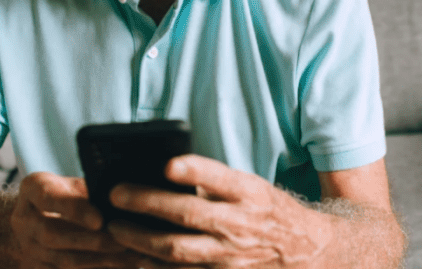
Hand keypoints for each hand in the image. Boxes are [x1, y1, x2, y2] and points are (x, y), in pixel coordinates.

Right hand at [11, 171, 151, 267]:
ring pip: (63, 260)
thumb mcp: (72, 184)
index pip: (49, 198)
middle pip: (53, 235)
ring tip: (130, 259)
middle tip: (123, 242)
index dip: (74, 210)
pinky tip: (123, 267)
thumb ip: (90, 191)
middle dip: (91, 241)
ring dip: (99, 260)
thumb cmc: (63, 194)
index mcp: (32, 189)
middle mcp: (23, 220)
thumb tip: (123, 201)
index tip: (100, 220)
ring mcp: (28, 247)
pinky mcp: (38, 268)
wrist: (35, 218)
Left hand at [105, 155, 333, 268]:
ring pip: (178, 251)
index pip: (220, 177)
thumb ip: (214, 183)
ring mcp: (231, 256)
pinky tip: (135, 258)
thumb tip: (164, 174)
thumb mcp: (251, 187)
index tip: (167, 164)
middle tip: (115, 194)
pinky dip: (155, 267)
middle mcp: (241, 224)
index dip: (194, 171)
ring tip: (115, 228)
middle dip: (147, 203)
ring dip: (141, 241)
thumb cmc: (268, 211)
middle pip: (188, 215)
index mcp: (249, 193)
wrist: (306, 251)